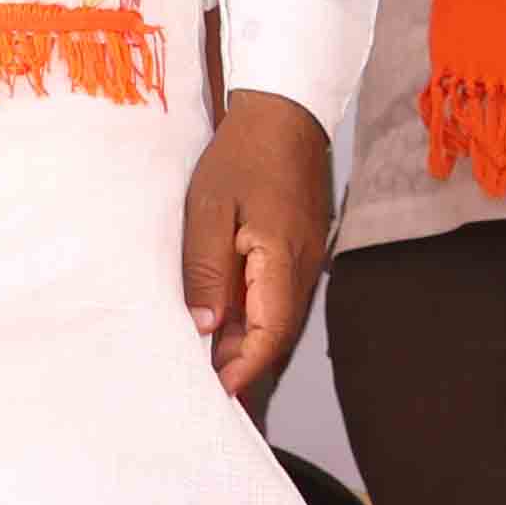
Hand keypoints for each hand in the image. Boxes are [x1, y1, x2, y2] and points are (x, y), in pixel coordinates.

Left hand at [181, 92, 335, 405]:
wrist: (286, 111)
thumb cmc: (244, 155)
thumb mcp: (210, 210)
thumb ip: (207, 270)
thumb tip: (205, 327)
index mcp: (282, 260)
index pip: (270, 334)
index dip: (243, 369)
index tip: (213, 393)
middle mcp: (303, 267)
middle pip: (277, 333)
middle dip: (242, 364)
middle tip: (200, 384)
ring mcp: (305, 257)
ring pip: (278, 316)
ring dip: (247, 341)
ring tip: (206, 358)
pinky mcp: (299, 247)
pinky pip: (279, 295)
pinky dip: (254, 316)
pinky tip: (225, 318)